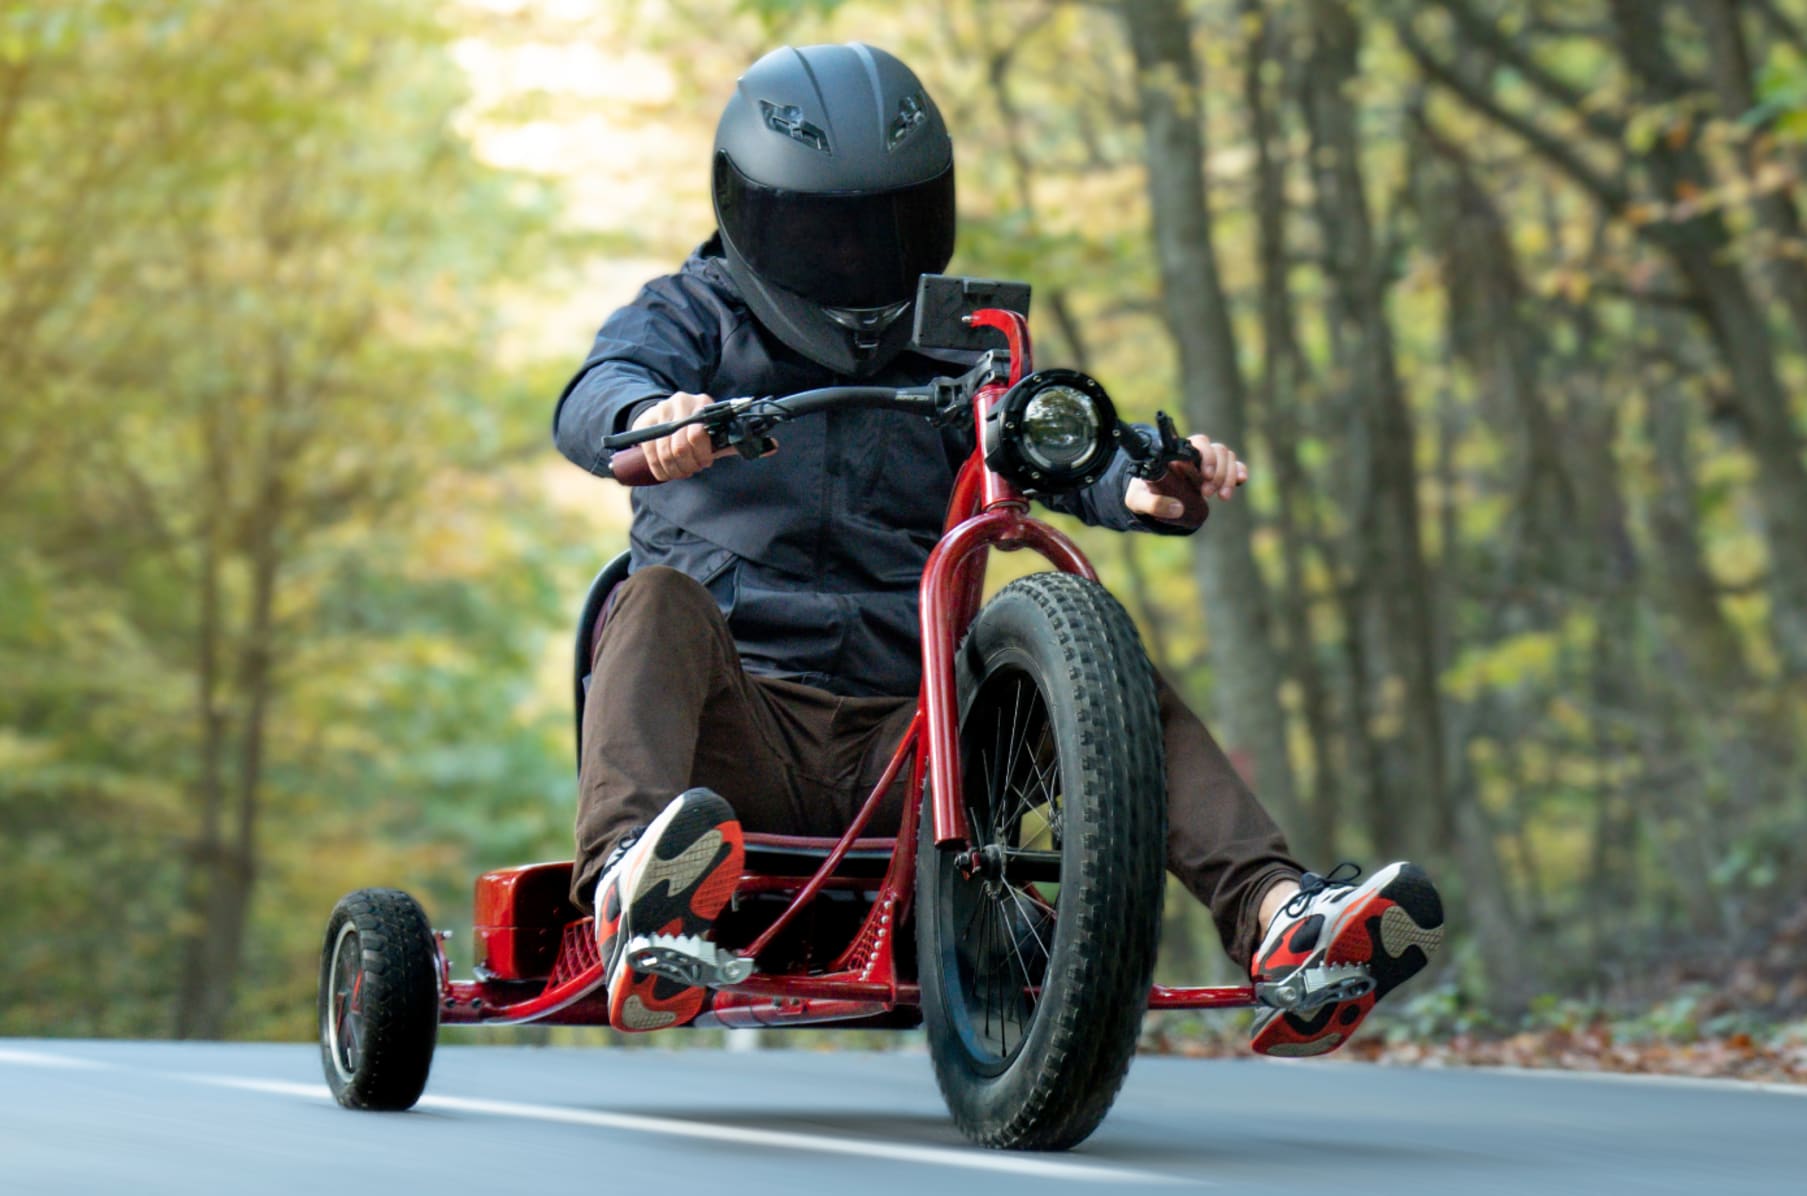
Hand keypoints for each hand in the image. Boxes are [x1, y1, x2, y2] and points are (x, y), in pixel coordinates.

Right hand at [632, 392, 726, 482]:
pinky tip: (667, 473)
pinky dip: (659, 469)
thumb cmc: (702, 427)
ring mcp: (660, 410)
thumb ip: (730, 442)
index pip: (698, 435)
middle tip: (692, 470)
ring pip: (664, 452)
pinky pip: (649, 452)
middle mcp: (680, 402)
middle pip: (680, 447)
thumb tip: (756, 452)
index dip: (702, 455)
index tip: (706, 463)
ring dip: (674, 469)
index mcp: (702, 403)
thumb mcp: (717, 430)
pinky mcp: (645, 421)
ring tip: (681, 472)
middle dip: (687, 465)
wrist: (674, 412)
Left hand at [1124, 434, 1247, 521]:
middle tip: (1207, 493)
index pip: (1198, 443)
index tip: (1205, 475)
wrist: (1150, 497)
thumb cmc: (1142, 493)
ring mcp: (1207, 463)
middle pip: (1216, 449)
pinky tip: (1241, 482)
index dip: (1206, 456)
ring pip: (1227, 456)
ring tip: (1221, 497)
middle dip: (1217, 472)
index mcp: (1175, 455)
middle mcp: (1193, 455)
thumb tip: (1178, 508)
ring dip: (1228, 476)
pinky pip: (1235, 465)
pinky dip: (1240, 472)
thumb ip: (1152, 504)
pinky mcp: (1217, 473)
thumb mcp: (1138, 500)